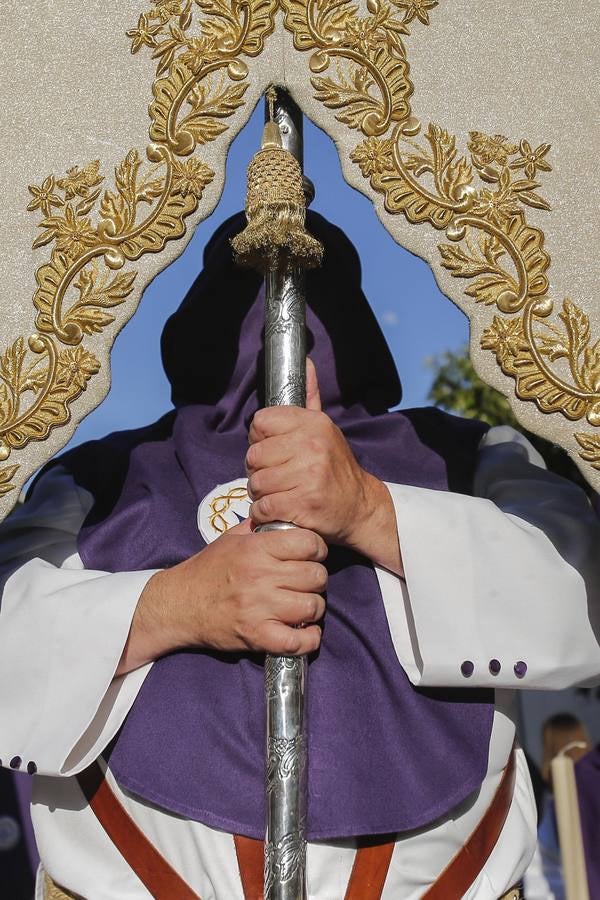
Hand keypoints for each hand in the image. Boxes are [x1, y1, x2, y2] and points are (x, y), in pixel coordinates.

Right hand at [117, 519, 327, 674]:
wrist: (177, 605)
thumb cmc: (206, 570)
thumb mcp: (231, 538)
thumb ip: (259, 527)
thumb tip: (282, 514)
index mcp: (256, 549)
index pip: (309, 543)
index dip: (317, 549)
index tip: (312, 556)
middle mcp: (261, 576)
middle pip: (316, 576)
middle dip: (316, 580)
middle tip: (306, 583)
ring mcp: (260, 607)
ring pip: (313, 606)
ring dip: (313, 608)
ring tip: (303, 607)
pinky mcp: (257, 635)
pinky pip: (298, 641)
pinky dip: (308, 639)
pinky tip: (304, 632)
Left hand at [246, 360, 402, 574]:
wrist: (360, 507)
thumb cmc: (334, 467)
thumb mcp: (325, 428)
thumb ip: (310, 395)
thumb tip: (305, 360)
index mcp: (313, 423)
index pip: (260, 422)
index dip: (260, 439)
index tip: (273, 450)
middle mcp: (312, 446)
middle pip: (254, 456)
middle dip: (259, 471)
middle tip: (277, 477)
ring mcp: (309, 476)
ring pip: (256, 483)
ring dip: (262, 494)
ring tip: (280, 493)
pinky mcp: (304, 504)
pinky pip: (263, 507)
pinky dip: (265, 513)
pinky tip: (280, 510)